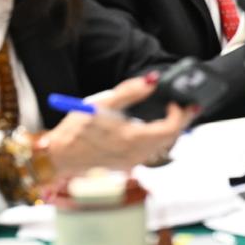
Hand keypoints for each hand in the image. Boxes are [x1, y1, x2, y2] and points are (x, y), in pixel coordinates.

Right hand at [43, 75, 192, 176]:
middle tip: (185, 105)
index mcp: (132, 138)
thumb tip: (152, 80)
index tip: (175, 100)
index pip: (170, 129)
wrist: (60, 156)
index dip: (179, 114)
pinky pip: (152, 152)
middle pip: (171, 138)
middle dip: (181, 121)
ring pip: (163, 147)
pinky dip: (159, 139)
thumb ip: (129, 91)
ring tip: (173, 113)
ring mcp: (132, 162)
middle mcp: (136, 154)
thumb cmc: (76, 130)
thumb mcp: (101, 103)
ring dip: (171, 130)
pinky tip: (154, 126)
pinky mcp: (127, 164)